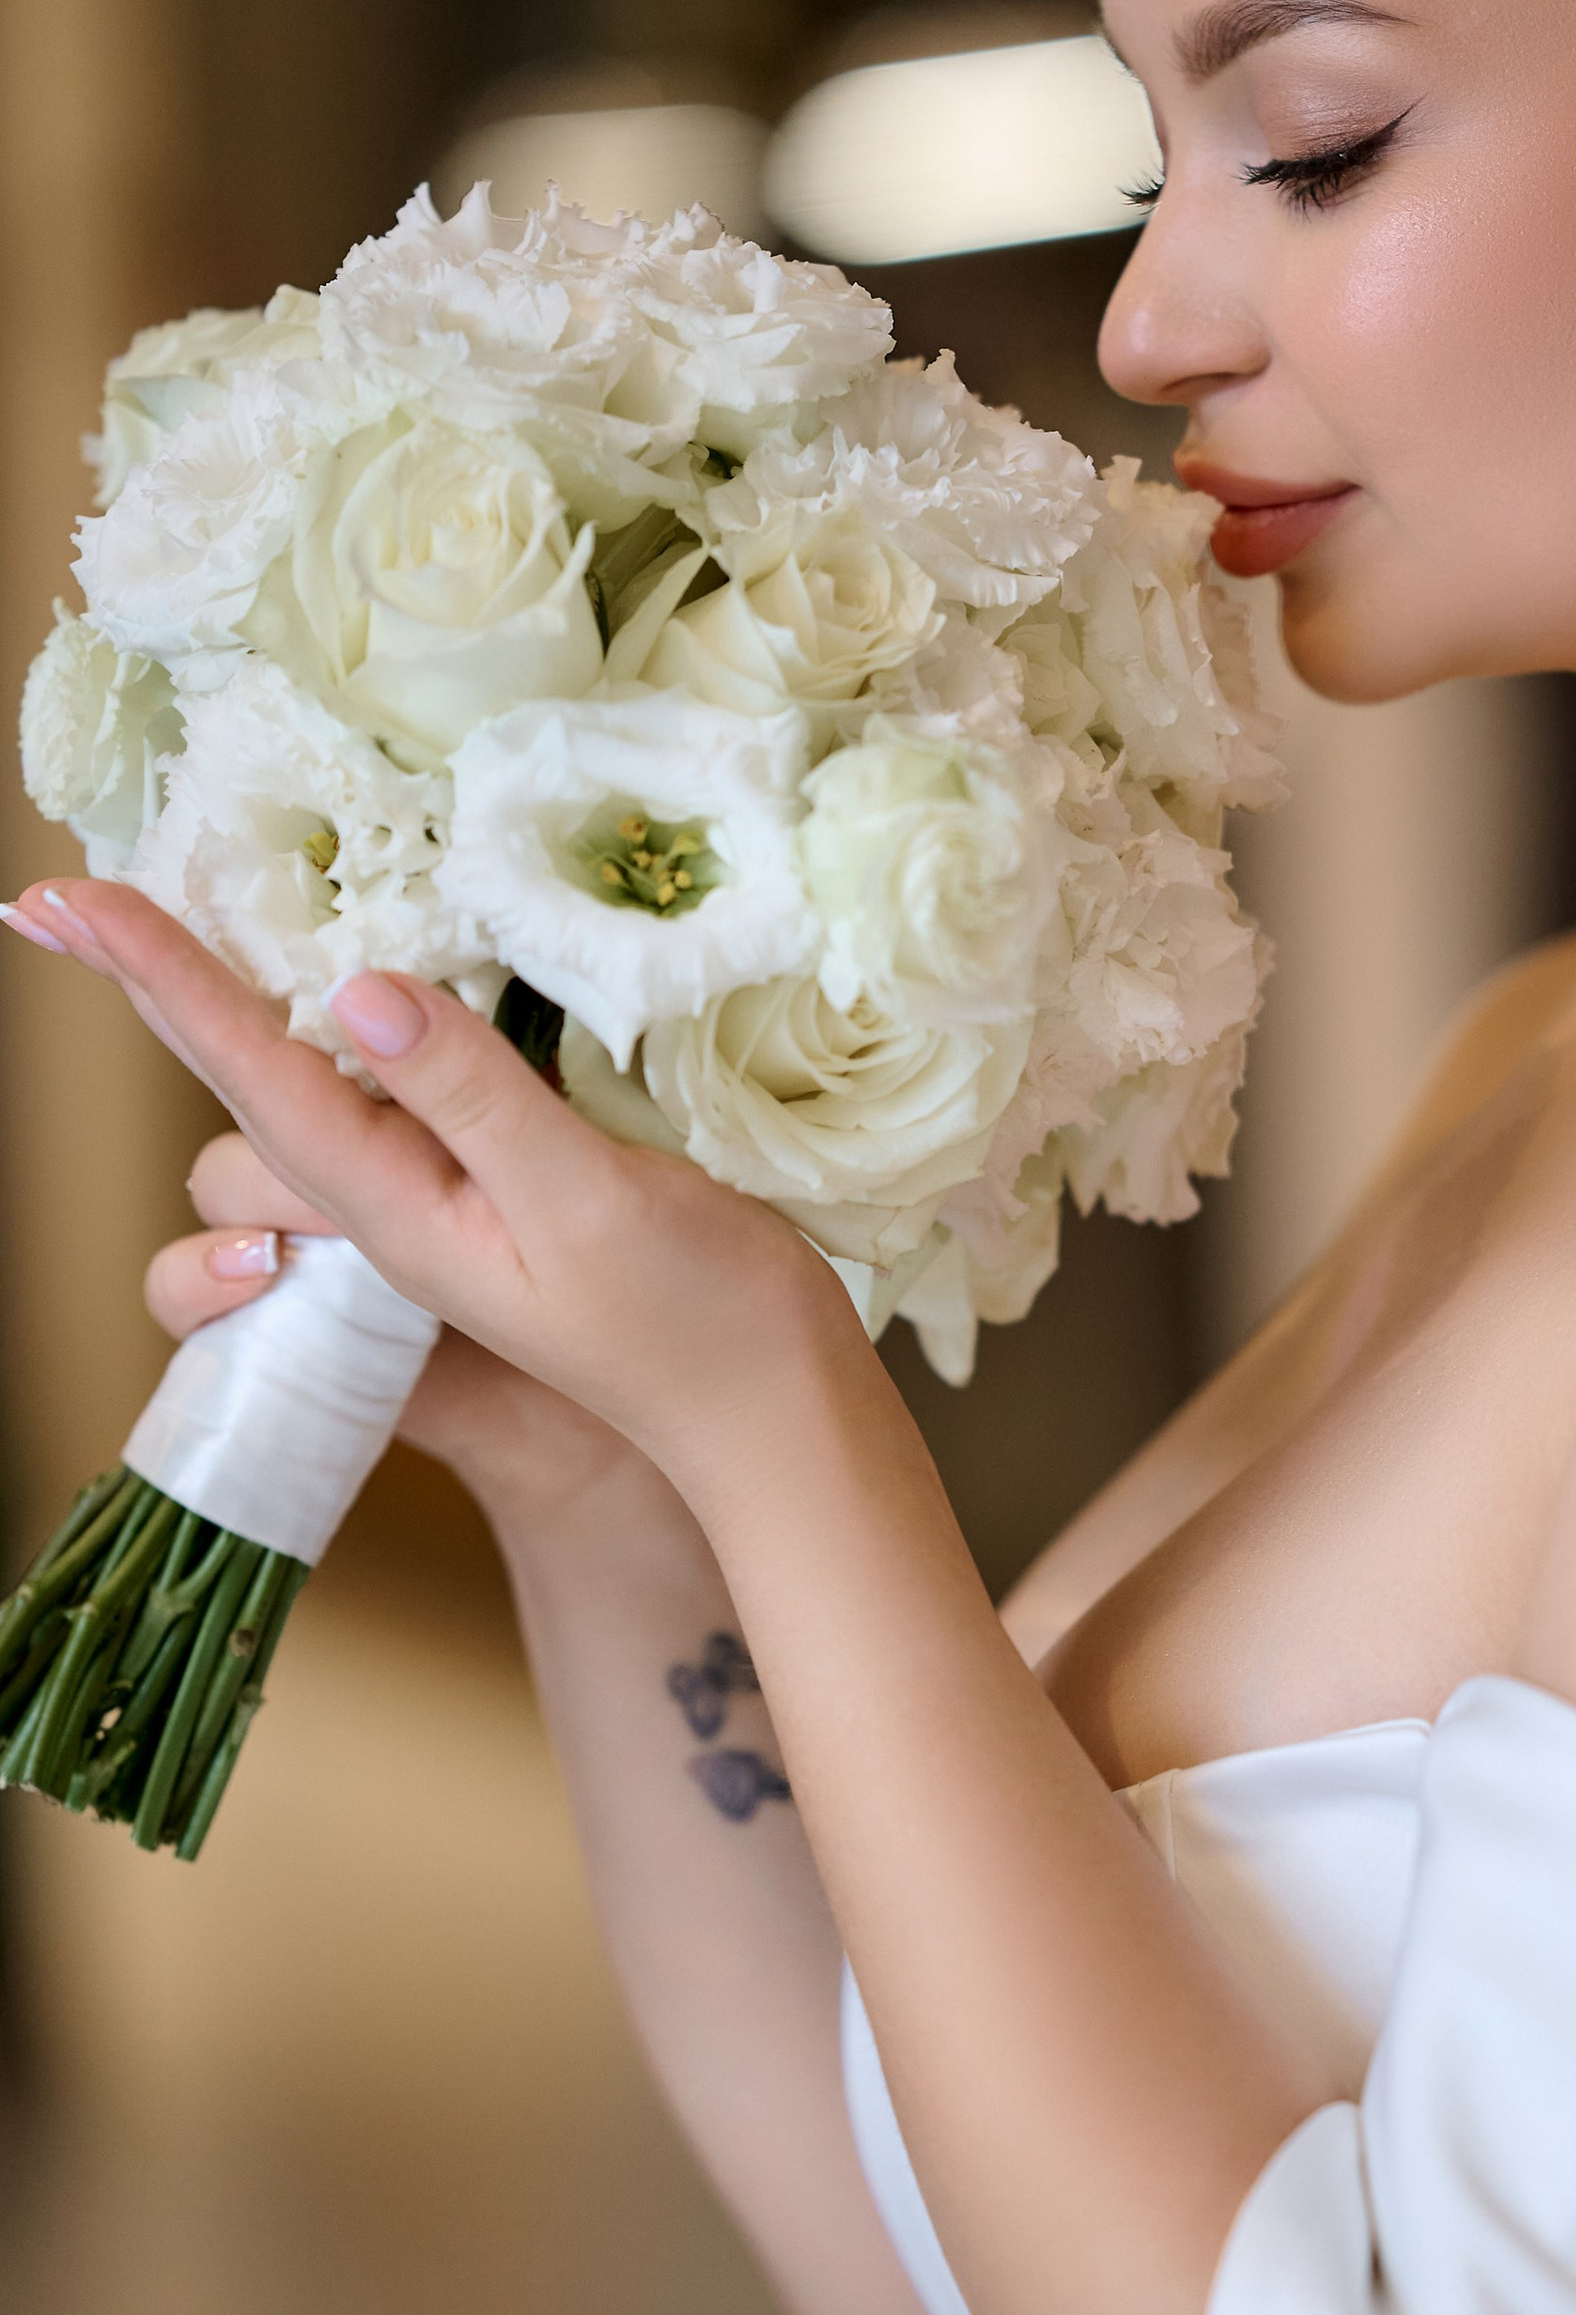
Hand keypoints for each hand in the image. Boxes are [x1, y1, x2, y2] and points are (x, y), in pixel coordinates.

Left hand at [17, 880, 856, 1499]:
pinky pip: (369, 1118)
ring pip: (295, 1107)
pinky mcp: (474, 1204)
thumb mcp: (587, 1199)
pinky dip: (346, 1054)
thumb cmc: (691, 1318)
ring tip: (269, 958)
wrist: (765, 1416)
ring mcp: (424, 1212)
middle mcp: (382, 1210)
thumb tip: (356, 990)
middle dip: (159, 990)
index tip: (67, 899)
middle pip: (239, 1088)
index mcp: (390, 1213)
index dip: (158, 976)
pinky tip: (385, 1017)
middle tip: (60, 902)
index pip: (250, 1073)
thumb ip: (472, 1098)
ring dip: (265, 1031)